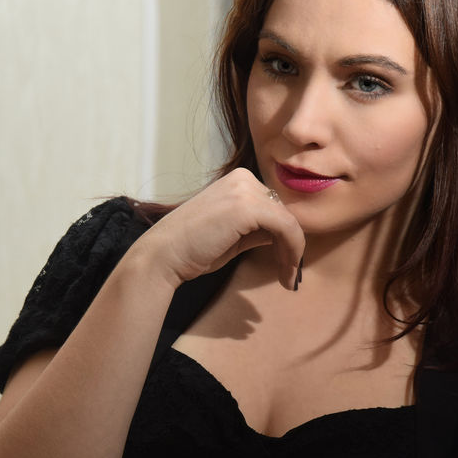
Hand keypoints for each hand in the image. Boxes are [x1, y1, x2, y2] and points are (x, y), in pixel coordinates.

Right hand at [135, 168, 304, 288]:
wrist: (164, 256)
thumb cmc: (194, 249)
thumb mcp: (234, 234)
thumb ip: (258, 228)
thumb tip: (285, 235)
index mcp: (238, 181)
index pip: (275, 207)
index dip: (286, 237)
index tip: (287, 264)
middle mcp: (243, 178)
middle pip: (284, 213)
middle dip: (291, 246)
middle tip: (290, 276)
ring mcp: (245, 190)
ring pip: (289, 222)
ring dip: (294, 253)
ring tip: (288, 279)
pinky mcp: (247, 207)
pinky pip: (287, 228)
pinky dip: (293, 252)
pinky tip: (286, 273)